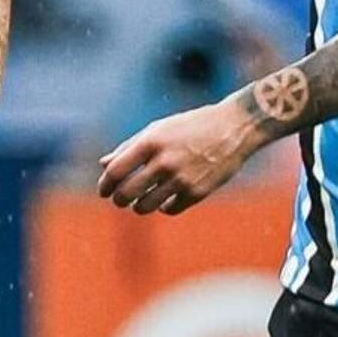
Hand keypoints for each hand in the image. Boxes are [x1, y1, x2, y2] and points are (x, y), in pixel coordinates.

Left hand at [97, 99, 264, 215]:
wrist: (234, 128)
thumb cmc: (190, 126)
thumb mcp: (158, 129)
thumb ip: (129, 147)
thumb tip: (103, 165)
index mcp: (150, 143)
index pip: (115, 172)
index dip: (104, 185)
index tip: (103, 191)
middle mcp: (165, 162)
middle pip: (127, 193)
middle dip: (119, 200)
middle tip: (120, 199)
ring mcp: (182, 178)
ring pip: (146, 206)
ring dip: (139, 206)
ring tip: (140, 201)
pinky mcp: (198, 192)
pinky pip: (170, 209)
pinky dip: (163, 208)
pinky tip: (164, 201)